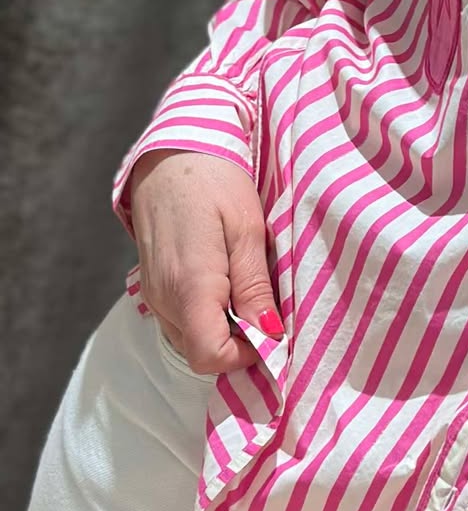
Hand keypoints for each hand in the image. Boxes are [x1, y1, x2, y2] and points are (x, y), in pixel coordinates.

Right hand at [127, 148, 282, 376]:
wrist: (170, 154)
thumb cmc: (215, 181)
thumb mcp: (247, 229)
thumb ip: (254, 286)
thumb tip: (270, 334)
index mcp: (189, 286)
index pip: (210, 356)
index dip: (246, 357)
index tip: (273, 332)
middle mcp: (163, 298)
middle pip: (201, 351)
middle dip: (239, 343)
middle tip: (268, 307)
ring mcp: (153, 294)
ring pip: (191, 337)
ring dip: (224, 328)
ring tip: (249, 288)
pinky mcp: (152, 286)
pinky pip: (181, 319)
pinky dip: (207, 314)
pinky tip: (228, 283)